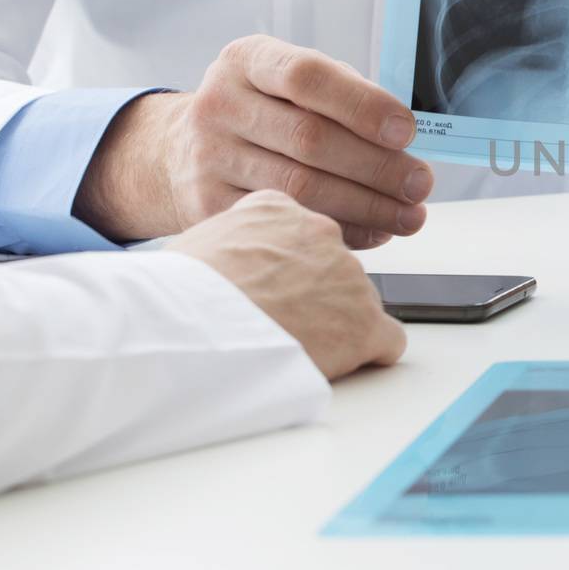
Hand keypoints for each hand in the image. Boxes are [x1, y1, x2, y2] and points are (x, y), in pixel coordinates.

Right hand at [74, 35, 433, 248]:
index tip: (407, 131)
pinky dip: (340, 230)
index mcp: (247, 61)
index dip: (362, 105)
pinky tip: (375, 232)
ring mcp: (209, 157)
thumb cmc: (265, 111)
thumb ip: (344, 98)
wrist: (183, 149)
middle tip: (421, 183)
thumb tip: (405, 141)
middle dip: (377, 166)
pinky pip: (286, 222)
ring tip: (410, 215)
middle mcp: (219, 104)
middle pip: (310, 139)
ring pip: (300, 188)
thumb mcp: (290, 83)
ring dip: (368, 206)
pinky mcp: (208, 206)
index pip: (307, 77)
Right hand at [167, 190, 406, 379]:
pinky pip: (387, 338)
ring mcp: (349, 276)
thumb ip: (235, 239)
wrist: (191, 330)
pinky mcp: (366, 322)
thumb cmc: (181, 295)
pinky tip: (340, 362)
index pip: (305, 230)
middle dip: (317, 292)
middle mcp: (322, 232)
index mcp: (278, 207)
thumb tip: (233, 258)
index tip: (284, 284)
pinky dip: (370, 352)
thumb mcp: (199, 241)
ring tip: (292, 345)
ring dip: (336, 323)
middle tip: (284, 320)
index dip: (294, 264)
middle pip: (334, 265)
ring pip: (358, 300)